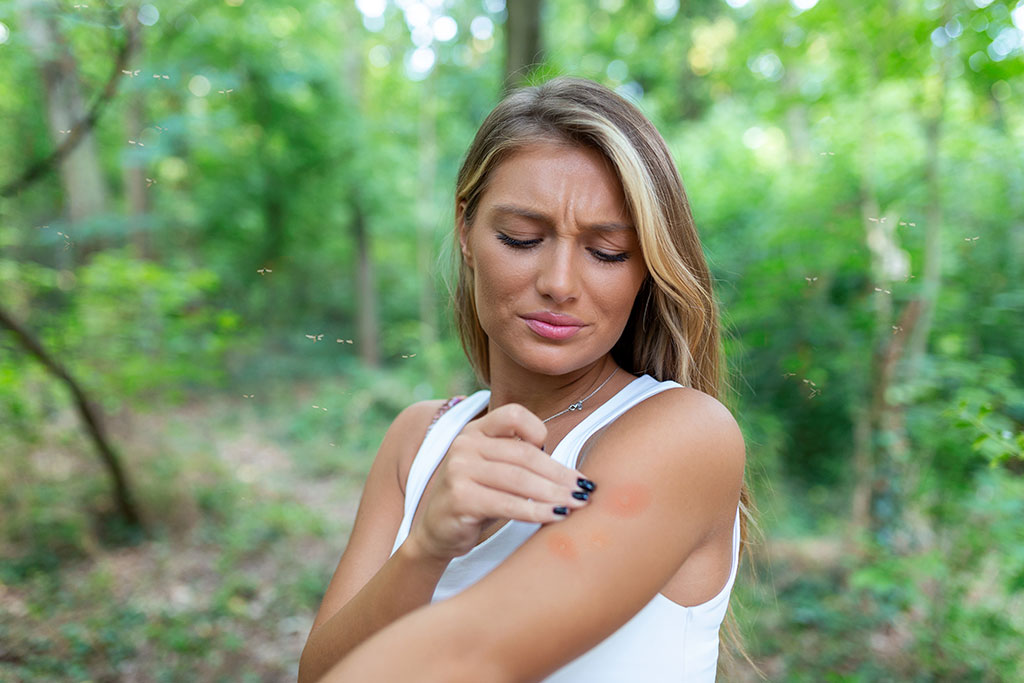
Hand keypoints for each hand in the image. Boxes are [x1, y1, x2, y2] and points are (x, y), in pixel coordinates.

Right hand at [406, 403, 593, 561]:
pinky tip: (555, 517)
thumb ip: (520, 459)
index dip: (539, 431)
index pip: (513, 414)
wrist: (437, 532)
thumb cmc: (478, 499)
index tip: (558, 459)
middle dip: (559, 474)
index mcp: (476, 430)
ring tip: (577, 504)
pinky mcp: (460, 497)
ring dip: (554, 494)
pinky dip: (536, 511)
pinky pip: (507, 503)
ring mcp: (459, 469)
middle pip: (524, 454)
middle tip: (584, 490)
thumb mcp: (495, 471)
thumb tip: (573, 474)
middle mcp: (464, 444)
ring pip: (519, 479)